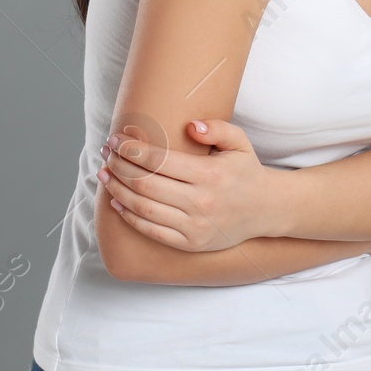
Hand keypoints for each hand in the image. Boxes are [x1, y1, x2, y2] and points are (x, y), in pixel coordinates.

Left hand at [97, 118, 283, 251]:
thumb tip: (189, 126)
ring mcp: (195, 226)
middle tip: (106, 153)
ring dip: (118, 190)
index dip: (131, 150)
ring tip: (104, 174)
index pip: (159, 161)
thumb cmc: (246, 171)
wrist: (266, 210)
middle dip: (119, 166)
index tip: (116, 139)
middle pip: (145, 184)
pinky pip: (152, 231)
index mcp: (211, 175)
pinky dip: (129, 217)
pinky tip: (117, 202)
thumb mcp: (239, 142)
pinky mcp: (191, 243)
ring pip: (144, 208)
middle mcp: (202, 202)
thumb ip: (216, 128)